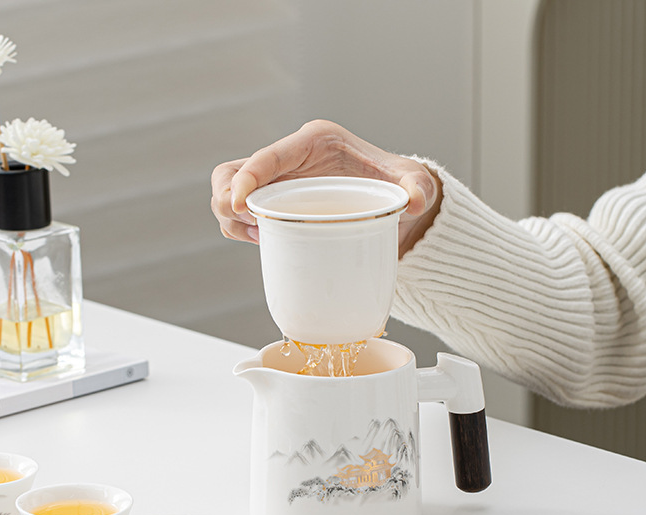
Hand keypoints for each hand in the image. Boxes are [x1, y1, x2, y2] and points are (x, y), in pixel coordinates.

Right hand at [210, 120, 441, 256]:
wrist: (390, 201)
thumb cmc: (395, 185)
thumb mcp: (411, 182)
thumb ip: (419, 186)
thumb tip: (416, 203)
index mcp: (313, 143)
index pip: (266, 156)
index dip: (245, 179)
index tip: (240, 205)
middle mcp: (288, 159)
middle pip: (230, 172)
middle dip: (227, 199)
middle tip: (246, 225)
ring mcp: (276, 183)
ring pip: (226, 193)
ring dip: (229, 218)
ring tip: (256, 236)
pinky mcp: (273, 204)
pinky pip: (239, 215)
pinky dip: (238, 229)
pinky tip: (261, 240)